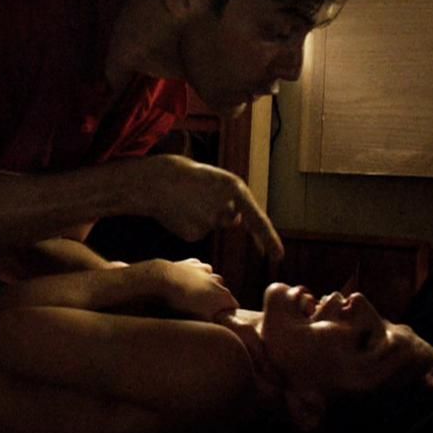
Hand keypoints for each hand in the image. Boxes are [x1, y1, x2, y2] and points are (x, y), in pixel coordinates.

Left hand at [132, 258, 237, 321]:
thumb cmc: (183, 304)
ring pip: (212, 278)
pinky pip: (198, 268)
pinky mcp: (191, 263)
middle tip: (205, 309)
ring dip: (207, 285)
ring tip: (195, 294)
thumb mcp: (200, 322)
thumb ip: (211, 326)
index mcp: (223, 296)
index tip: (219, 320)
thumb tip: (214, 335)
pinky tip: (187, 280)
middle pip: (223, 291)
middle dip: (217, 299)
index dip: (227, 314)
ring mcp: (204, 270)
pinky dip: (195, 274)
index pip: (233, 306)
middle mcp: (217, 281)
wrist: (163, 281)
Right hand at [137, 155, 283, 259]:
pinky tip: (177, 211)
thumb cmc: (186, 175)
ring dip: (201, 215)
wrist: (153, 180)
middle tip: (198, 194)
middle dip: (219, 211)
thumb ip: (230, 198)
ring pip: (212, 225)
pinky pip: (197, 232)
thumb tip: (237, 222)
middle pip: (229, 219)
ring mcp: (209, 222)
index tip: (278, 257)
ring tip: (184, 199)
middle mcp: (225, 207)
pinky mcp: (193, 234)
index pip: (258, 219)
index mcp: (235, 188)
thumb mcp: (215, 179)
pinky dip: (189, 224)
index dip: (269, 239)